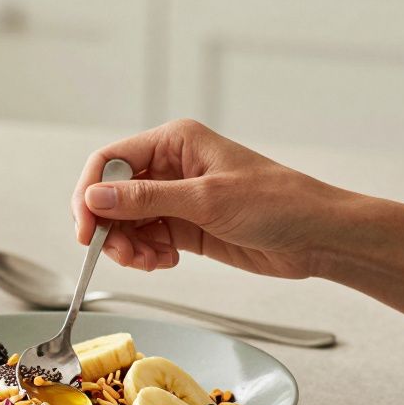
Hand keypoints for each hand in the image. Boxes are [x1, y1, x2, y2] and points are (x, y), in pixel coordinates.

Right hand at [72, 119, 351, 278]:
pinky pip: (146, 239)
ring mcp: (176, 197)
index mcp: (175, 142)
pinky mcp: (185, 226)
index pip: (109, 161)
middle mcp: (170, 166)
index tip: (85, 230)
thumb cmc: (278, 203)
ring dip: (127, 246)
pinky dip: (145, 254)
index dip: (89, 194)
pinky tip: (164, 261)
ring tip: (150, 262)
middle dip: (108, 226)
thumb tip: (95, 197)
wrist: (317, 236)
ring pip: (126, 221)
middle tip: (119, 255)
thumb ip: (147, 199)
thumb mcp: (207, 199)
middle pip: (111, 194)